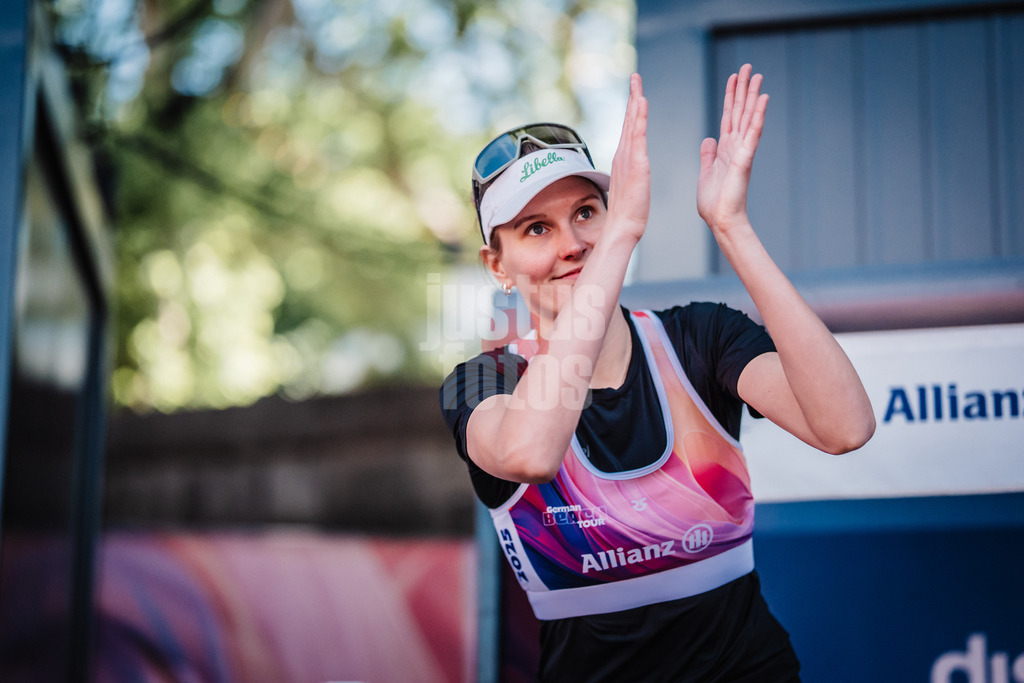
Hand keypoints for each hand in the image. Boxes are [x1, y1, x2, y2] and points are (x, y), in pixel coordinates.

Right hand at [606, 72, 649, 243]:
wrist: (623, 227)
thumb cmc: (629, 213)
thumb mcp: (632, 188)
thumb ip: (632, 175)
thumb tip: (632, 173)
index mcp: (624, 159)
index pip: (629, 128)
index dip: (632, 109)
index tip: (636, 92)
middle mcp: (622, 154)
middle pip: (628, 119)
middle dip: (631, 96)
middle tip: (635, 77)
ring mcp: (628, 158)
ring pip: (631, 123)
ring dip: (634, 100)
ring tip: (637, 82)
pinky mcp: (636, 164)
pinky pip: (638, 135)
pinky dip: (638, 117)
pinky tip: (641, 103)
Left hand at [696, 64, 768, 233]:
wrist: (720, 220)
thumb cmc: (714, 202)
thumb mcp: (705, 172)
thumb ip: (708, 154)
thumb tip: (708, 139)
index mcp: (725, 148)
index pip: (728, 116)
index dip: (731, 96)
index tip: (734, 77)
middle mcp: (736, 146)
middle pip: (740, 111)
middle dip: (744, 88)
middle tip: (748, 66)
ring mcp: (742, 151)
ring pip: (748, 117)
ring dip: (753, 96)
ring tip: (757, 75)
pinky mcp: (745, 159)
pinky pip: (753, 133)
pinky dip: (758, 116)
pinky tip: (763, 99)